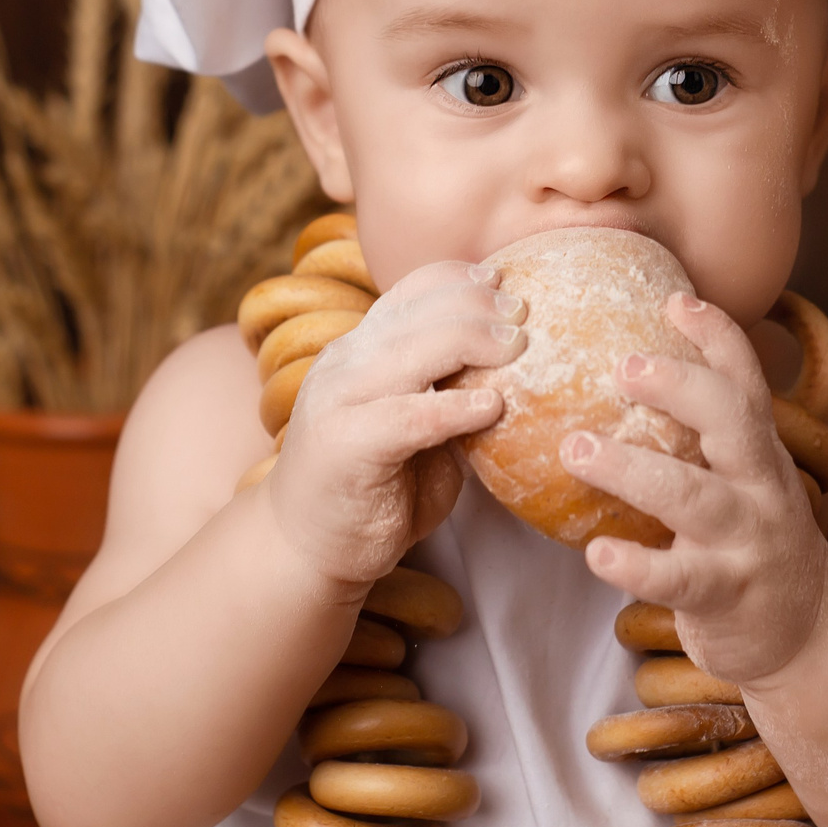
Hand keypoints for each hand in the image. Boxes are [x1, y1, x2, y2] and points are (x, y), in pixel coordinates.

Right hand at [268, 261, 522, 587]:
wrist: (305, 547)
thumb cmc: (374, 487)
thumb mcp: (416, 427)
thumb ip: (446, 393)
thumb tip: (514, 370)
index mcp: (359, 350)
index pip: (407, 294)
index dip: (456, 279)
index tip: (501, 280)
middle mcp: (343, 365)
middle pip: (415, 316)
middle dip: (474, 306)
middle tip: (523, 314)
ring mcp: (338, 401)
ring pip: (409, 353)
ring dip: (470, 342)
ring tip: (516, 347)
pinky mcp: (345, 445)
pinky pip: (408, 417)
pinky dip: (453, 407)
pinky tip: (491, 405)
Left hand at [560, 292, 827, 685]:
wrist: (811, 634)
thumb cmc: (753, 544)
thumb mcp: (744, 482)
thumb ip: (705, 441)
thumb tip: (632, 381)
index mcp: (760, 455)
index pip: (747, 383)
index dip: (718, 337)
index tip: (678, 299)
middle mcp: (762, 488)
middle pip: (731, 422)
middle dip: (681, 387)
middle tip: (623, 365)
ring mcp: (747, 541)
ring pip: (693, 497)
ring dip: (632, 470)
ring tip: (576, 449)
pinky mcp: (726, 595)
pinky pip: (678, 578)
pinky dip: (637, 565)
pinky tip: (597, 553)